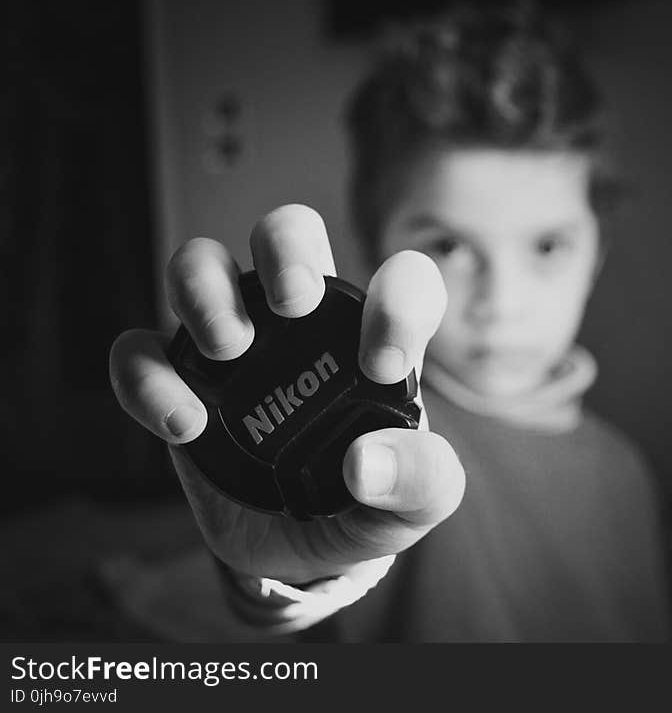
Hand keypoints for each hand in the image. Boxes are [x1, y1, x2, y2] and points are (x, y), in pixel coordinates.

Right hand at [109, 204, 464, 582]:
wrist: (300, 551)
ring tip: (231, 349)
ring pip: (201, 265)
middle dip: (286, 248)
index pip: (401, 280)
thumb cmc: (363, 508)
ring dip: (206, 291)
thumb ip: (421, 483)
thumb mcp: (412, 510)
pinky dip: (149, 376)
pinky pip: (139, 352)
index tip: (380, 366)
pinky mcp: (179, 384)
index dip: (398, 301)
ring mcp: (234, 348)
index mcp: (369, 340)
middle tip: (293, 303)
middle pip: (287, 232)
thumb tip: (368, 463)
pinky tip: (185, 424)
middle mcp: (300, 327)